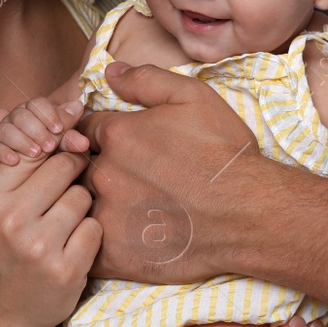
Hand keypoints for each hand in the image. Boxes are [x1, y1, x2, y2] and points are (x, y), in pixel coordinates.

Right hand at [0, 96, 88, 165]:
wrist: (33, 180)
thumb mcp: (63, 147)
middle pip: (21, 115)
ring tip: (35, 154)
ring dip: (21, 140)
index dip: (48, 113)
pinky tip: (15, 161)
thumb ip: (70, 134)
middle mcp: (17, 119)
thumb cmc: (53, 157)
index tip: (58, 129)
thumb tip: (79, 108)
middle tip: (50, 146)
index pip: (38, 103)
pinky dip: (4, 153)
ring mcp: (3, 134)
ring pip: (5, 129)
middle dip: (36, 130)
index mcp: (35, 113)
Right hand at [0, 109, 102, 326]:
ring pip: (82, 197)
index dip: (54, 145)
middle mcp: (10, 221)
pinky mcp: (67, 271)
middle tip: (65, 186)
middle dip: (70, 171)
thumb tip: (2, 111)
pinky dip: (89, 235)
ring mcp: (39, 248)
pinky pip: (94, 229)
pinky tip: (72, 246)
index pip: (34, 150)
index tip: (62, 148)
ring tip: (63, 222)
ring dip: (80, 205)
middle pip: (63, 166)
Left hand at [77, 61, 266, 283]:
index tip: (112, 146)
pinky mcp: (115, 255)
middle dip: (92, 170)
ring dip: (92, 206)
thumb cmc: (224, 154)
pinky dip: (93, 243)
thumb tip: (109, 71)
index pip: (84, 130)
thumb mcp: (193, 98)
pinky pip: (85, 248)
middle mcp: (105, 174)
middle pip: (78, 168)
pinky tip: (116, 240)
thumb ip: (146, 80)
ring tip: (122, 211)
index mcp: (117, 135)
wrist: (249, 214)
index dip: (95, 136)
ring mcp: (107, 216)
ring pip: (79, 208)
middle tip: (123, 180)